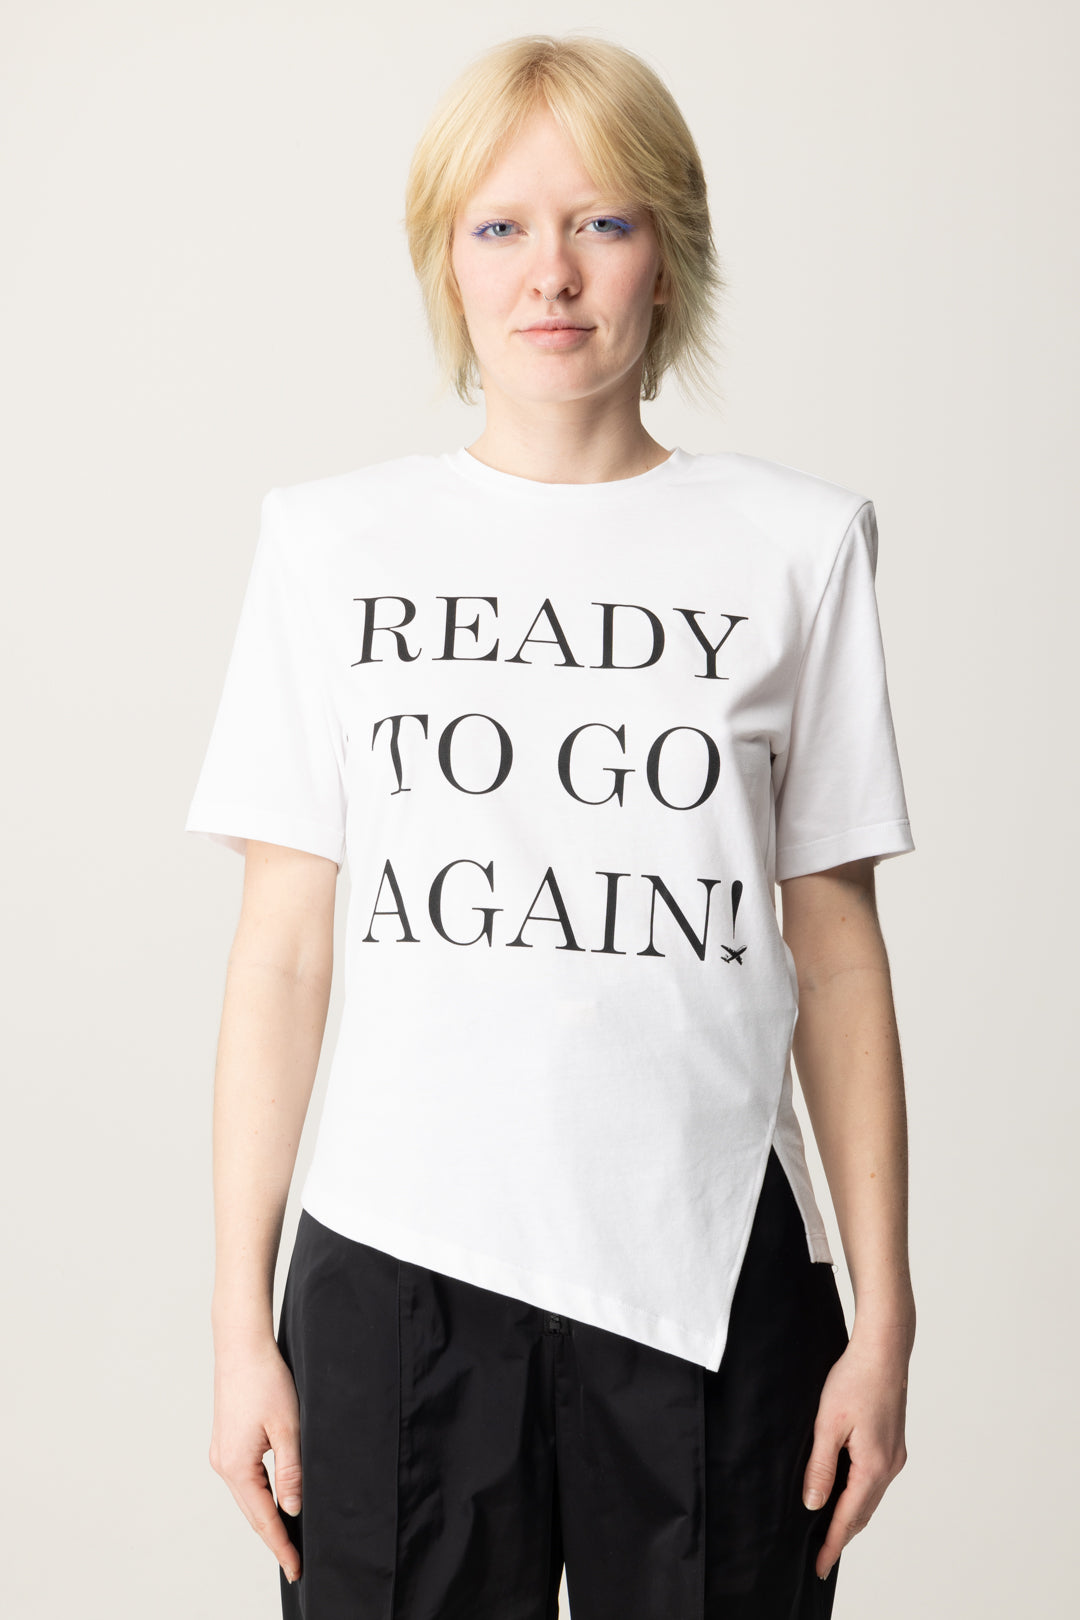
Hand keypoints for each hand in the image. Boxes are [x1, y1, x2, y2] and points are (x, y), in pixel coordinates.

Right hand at [209, 1338, 303, 1584]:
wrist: (241, 1345)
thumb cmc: (266, 1380)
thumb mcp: (288, 1427)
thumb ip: (291, 1472)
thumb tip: (293, 1511)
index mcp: (236, 1466)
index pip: (263, 1519)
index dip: (281, 1546)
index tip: (296, 1569)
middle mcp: (223, 1464)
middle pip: (252, 1512)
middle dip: (273, 1538)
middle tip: (294, 1563)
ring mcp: (222, 1453)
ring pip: (248, 1496)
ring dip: (266, 1517)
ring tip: (288, 1539)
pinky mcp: (227, 1441)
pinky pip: (246, 1479)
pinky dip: (261, 1495)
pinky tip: (275, 1501)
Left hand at [802, 1328, 910, 1579]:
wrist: (884, 1350)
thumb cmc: (854, 1379)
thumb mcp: (828, 1423)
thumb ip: (821, 1466)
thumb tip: (813, 1504)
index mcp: (873, 1466)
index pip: (848, 1517)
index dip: (833, 1544)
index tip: (820, 1567)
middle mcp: (890, 1467)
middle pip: (862, 1512)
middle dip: (842, 1536)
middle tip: (822, 1558)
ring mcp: (895, 1455)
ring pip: (870, 1497)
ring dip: (851, 1516)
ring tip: (830, 1532)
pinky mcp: (894, 1444)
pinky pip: (875, 1481)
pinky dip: (860, 1495)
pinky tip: (846, 1494)